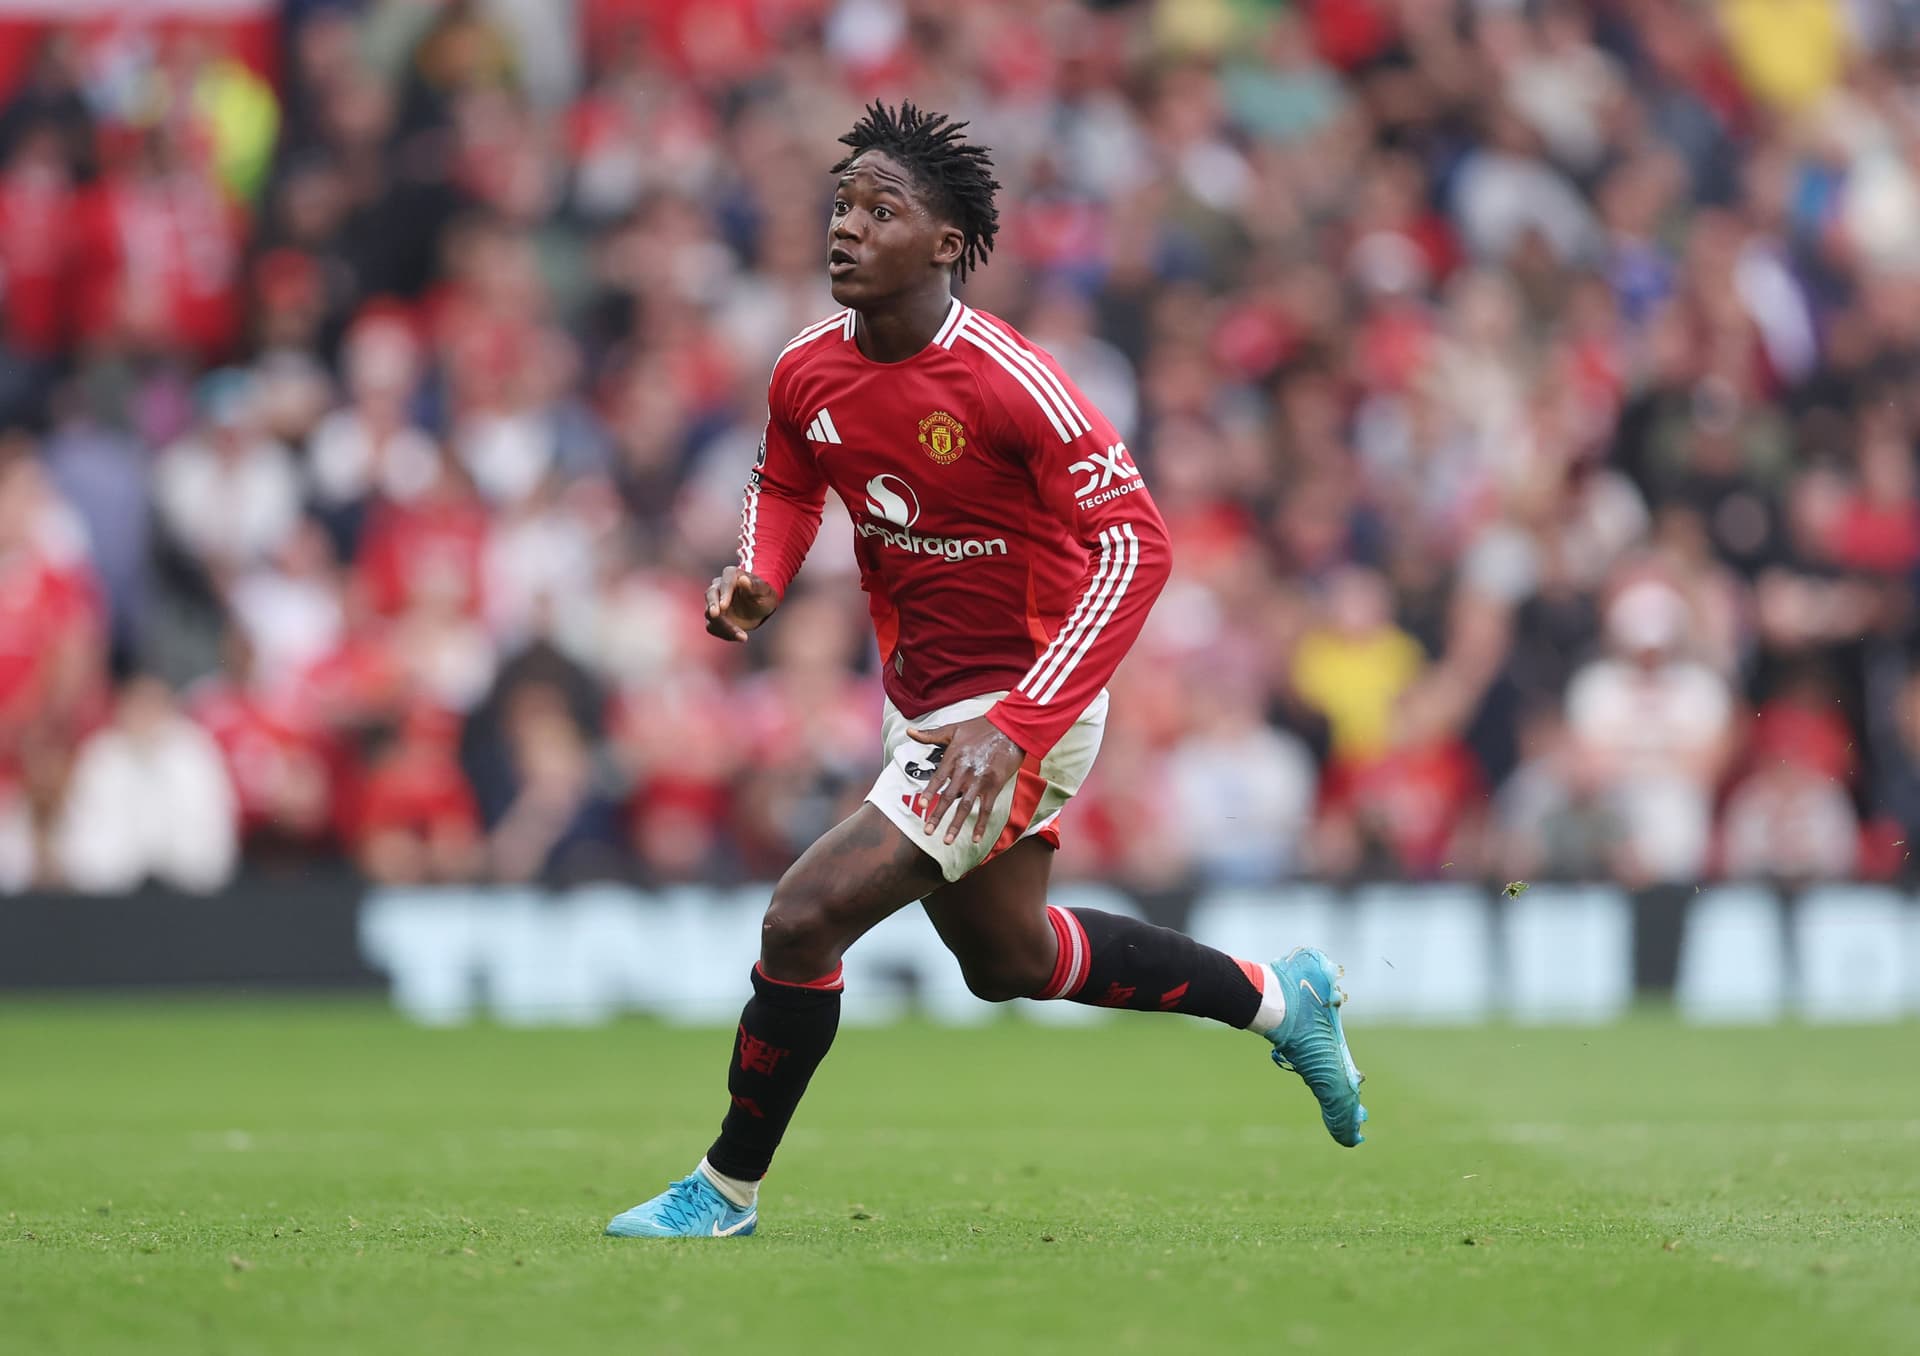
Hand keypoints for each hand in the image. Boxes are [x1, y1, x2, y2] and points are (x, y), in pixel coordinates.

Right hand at [704, 566, 778, 641]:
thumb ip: (754, 586)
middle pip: (710, 595)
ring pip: (710, 613)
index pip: (725, 583)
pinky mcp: (714, 617)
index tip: (724, 606)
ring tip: (743, 636)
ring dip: (724, 626)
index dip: (724, 594)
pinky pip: (713, 626)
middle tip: (715, 615)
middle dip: (712, 606)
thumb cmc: (764, 595)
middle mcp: (719, 586)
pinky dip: (724, 634)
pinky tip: (740, 637)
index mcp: (731, 575)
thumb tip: (743, 580)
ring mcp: (714, 602)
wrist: (761, 607)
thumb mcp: (764, 591)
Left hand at [904, 716, 1025, 846]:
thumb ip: (931, 735)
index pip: (937, 779)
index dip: (928, 793)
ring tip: (947, 840)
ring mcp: (980, 780)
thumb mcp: (953, 728)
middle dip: (937, 816)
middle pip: (948, 798)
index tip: (921, 806)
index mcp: (953, 758)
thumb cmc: (981, 727)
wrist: (1010, 727)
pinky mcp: (995, 786)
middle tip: (927, 832)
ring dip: (955, 825)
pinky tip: (975, 839)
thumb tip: (909, 732)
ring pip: (965, 807)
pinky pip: (986, 809)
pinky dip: (981, 824)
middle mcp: (965, 771)